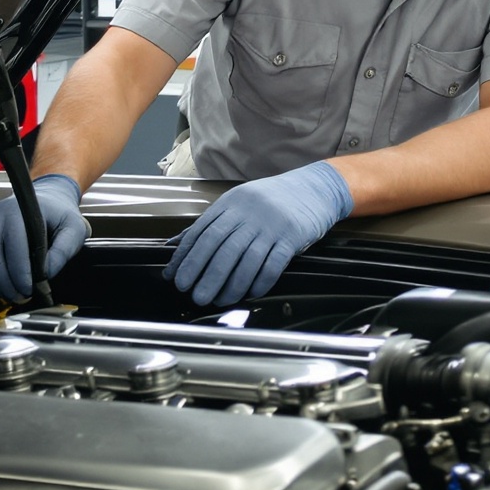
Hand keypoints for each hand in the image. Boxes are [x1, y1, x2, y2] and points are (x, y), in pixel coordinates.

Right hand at [0, 175, 85, 301]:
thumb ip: (64, 250)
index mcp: (19, 212)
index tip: (29, 289)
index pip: (14, 245)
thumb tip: (47, 273)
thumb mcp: (74, 228)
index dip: (19, 272)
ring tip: (9, 294)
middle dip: (5, 282)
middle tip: (20, 297)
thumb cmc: (58, 215)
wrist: (45, 200)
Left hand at [167, 162, 352, 309]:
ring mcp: (272, 224)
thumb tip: (176, 246)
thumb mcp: (238, 203)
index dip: (187, 258)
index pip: (203, 232)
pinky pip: (274, 264)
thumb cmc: (271, 200)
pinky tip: (251, 294)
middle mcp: (249, 212)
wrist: (313, 188)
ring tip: (219, 301)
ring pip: (247, 259)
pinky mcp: (292, 236)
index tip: (177, 278)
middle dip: (206, 275)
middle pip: (222, 247)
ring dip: (231, 284)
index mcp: (231, 203)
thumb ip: (210, 224)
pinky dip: (260, 281)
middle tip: (194, 295)